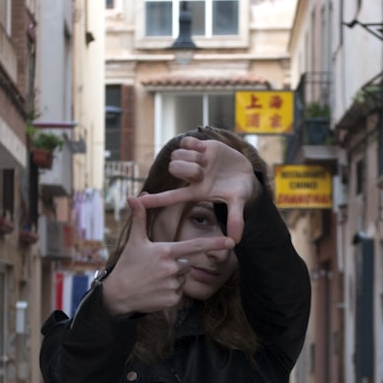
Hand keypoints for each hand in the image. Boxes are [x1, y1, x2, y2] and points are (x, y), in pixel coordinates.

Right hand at [101, 196, 234, 316]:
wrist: (118, 294)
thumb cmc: (128, 264)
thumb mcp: (135, 241)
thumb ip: (139, 218)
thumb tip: (133, 196)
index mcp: (166, 251)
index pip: (195, 245)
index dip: (215, 243)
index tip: (232, 241)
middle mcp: (172, 268)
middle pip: (187, 264)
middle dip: (176, 266)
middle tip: (157, 269)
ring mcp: (172, 285)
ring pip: (183, 280)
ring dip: (173, 280)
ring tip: (155, 281)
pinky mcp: (172, 300)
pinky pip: (179, 294)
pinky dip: (170, 294)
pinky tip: (156, 292)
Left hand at [137, 137, 259, 243]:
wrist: (246, 172)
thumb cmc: (240, 190)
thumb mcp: (237, 203)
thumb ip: (235, 220)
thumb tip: (235, 240)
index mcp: (196, 192)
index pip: (171, 197)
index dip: (155, 199)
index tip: (136, 202)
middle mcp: (191, 178)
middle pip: (174, 170)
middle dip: (189, 168)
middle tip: (204, 171)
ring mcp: (193, 162)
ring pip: (177, 156)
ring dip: (192, 156)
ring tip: (206, 160)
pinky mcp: (198, 147)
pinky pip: (184, 142)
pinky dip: (193, 144)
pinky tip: (203, 148)